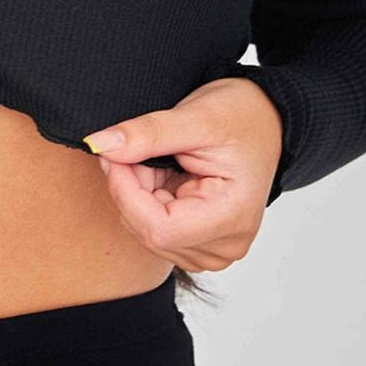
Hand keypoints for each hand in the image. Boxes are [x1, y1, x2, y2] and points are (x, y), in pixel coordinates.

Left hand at [82, 77, 282, 272]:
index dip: (125, 192)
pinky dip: (147, 202)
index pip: (157, 228)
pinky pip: (153, 230)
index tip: (114, 155)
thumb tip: (100, 145)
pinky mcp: (200, 244)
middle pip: (148, 231)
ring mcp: (214, 249)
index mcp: (232, 216)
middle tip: (140, 149)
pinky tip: (167, 178)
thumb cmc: (242, 116)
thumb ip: (146, 134)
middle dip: (131, 189)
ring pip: (145, 232)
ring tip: (163, 161)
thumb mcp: (196, 116)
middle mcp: (226, 244)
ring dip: (139, 195)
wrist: (266, 121)